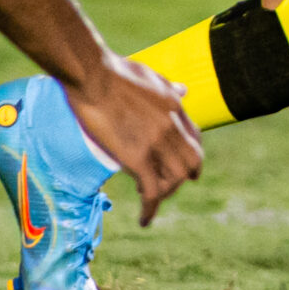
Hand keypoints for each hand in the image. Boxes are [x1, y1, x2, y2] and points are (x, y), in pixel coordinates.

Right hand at [62, 53, 201, 224]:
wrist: (92, 75)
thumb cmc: (114, 71)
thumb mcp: (151, 75)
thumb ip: (169, 87)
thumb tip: (184, 89)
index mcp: (175, 106)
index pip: (195, 137)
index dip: (191, 154)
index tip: (183, 166)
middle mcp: (172, 126)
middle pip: (191, 162)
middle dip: (183, 177)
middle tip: (169, 187)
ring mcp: (157, 142)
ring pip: (176, 179)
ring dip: (166, 193)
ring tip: (151, 201)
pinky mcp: (136, 157)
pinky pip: (152, 191)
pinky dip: (151, 209)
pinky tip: (145, 219)